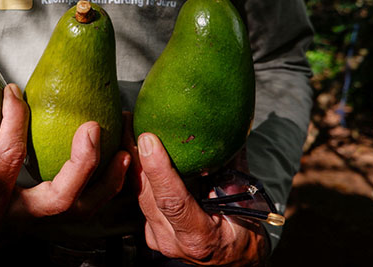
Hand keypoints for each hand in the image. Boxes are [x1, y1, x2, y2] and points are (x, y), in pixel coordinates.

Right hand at [0, 83, 130, 265]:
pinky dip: (105, 191)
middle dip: (81, 164)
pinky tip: (121, 165)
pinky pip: (82, 211)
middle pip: (60, 199)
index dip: (13, 124)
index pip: (5, 163)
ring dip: (108, 182)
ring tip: (126, 148)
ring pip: (82, 212)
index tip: (14, 92)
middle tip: (93, 127)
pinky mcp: (44, 223)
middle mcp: (15, 219)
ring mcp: (35, 225)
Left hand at [125, 116, 268, 265]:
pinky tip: (131, 146)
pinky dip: (137, 171)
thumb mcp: (247, 202)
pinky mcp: (150, 231)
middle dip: (134, 154)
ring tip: (126, 125)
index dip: (158, 169)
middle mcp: (173, 240)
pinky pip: (140, 197)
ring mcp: (158, 237)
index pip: (173, 201)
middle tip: (128, 119)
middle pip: (147, 194)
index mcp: (200, 236)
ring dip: (130, 158)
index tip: (148, 138)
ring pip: (139, 193)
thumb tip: (229, 127)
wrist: (234, 261)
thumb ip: (233, 167)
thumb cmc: (245, 232)